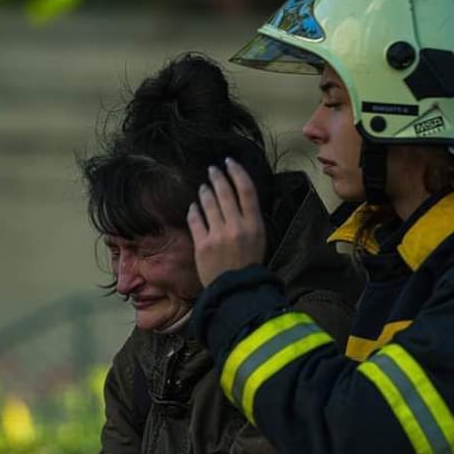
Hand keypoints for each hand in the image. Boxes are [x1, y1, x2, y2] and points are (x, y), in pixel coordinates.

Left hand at [187, 158, 266, 286]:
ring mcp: (219, 235)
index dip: (237, 172)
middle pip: (225, 192)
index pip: (247, 190)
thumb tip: (239, 197)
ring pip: (209, 203)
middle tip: (213, 169)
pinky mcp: (203, 245)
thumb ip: (250, 219)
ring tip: (204, 187)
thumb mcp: (259, 240)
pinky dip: (194, 210)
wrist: (236, 290)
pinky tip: (194, 207)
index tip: (230, 163)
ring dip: (205, 192)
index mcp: (255, 225)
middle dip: (218, 177)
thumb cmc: (249, 265)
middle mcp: (237, 227)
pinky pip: (196, 220)